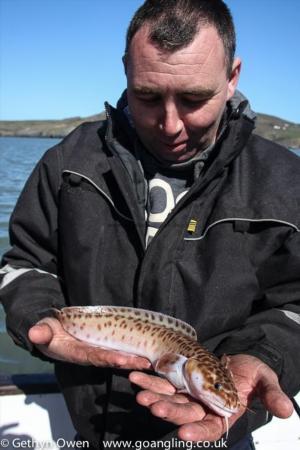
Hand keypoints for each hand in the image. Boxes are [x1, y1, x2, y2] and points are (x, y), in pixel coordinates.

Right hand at [28, 317, 150, 369]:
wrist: (53, 332)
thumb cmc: (49, 331)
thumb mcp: (43, 330)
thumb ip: (41, 332)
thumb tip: (34, 333)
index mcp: (77, 352)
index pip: (94, 356)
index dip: (108, 358)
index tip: (121, 360)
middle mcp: (90, 354)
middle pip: (111, 358)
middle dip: (128, 361)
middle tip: (144, 363)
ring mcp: (98, 351)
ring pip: (118, 356)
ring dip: (134, 359)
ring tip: (151, 360)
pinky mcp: (104, 346)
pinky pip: (120, 350)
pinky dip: (133, 352)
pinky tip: (148, 353)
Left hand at [129, 354, 293, 441]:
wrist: (239, 359)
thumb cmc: (254, 373)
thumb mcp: (266, 381)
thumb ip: (272, 396)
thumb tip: (287, 411)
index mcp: (223, 414)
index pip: (210, 429)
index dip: (197, 432)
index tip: (183, 434)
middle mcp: (203, 407)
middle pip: (184, 413)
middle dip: (169, 411)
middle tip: (153, 406)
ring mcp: (189, 394)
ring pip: (169, 398)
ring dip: (154, 396)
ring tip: (139, 394)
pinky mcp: (180, 380)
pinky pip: (163, 381)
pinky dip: (150, 379)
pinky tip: (137, 375)